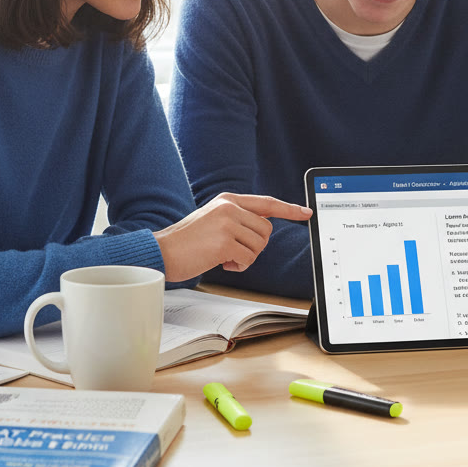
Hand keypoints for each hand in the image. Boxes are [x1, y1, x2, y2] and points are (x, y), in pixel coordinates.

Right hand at [154, 193, 311, 282]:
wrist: (160, 252)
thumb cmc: (187, 242)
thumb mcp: (213, 220)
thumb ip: (237, 219)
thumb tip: (262, 230)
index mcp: (228, 200)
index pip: (267, 203)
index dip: (289, 209)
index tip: (306, 212)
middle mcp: (230, 207)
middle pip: (266, 230)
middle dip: (256, 246)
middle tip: (234, 252)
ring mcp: (227, 223)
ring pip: (259, 246)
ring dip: (246, 258)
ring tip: (223, 257)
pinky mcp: (224, 241)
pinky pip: (248, 259)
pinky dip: (239, 266)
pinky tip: (221, 264)